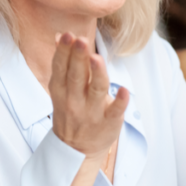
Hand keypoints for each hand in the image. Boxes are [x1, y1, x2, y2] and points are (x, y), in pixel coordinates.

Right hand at [49, 33, 127, 160]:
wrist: (77, 150)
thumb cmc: (71, 112)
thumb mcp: (61, 90)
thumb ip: (63, 63)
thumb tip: (60, 35)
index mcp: (61, 90)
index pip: (61, 68)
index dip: (64, 51)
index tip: (67, 35)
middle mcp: (74, 100)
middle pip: (76, 76)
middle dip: (77, 57)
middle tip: (80, 40)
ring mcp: (92, 113)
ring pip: (95, 90)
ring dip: (97, 74)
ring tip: (96, 58)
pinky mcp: (109, 123)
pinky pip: (115, 111)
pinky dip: (119, 102)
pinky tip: (124, 91)